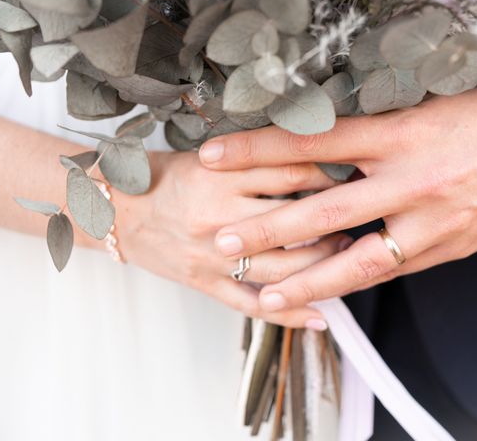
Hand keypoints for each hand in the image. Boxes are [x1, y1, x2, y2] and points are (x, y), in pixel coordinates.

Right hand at [112, 151, 347, 328]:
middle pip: (293, 224)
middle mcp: (217, 215)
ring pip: (280, 269)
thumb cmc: (167, 178)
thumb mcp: (210, 158)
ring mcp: (211, 256)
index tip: (353, 175)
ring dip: (321, 267)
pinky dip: (288, 315)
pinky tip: (320, 318)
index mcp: (220, 176)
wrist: (116, 210)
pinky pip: (252, 305)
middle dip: (334, 223)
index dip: (330, 174)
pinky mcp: (205, 283)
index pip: (292, 173)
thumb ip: (257, 162)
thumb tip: (316, 164)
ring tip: (346, 257)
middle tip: (360, 220)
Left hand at [198, 86, 476, 310]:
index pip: (311, 141)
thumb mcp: (425, 109)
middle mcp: (408, 179)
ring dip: (306, 278)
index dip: (258, 148)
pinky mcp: (445, 248)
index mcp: (398, 134)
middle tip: (224, 241)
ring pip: (356, 259)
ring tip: (266, 292)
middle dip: (268, 228)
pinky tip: (324, 295)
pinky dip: (354, 284)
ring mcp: (428, 221)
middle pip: (323, 209)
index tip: (216, 154)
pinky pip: (391, 272)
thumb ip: (374, 133)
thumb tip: (322, 146)